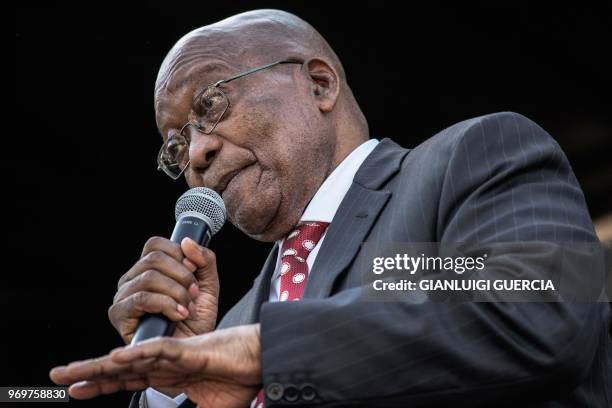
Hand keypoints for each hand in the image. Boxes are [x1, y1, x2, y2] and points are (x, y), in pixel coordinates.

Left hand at [50, 324, 261, 407]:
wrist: (262, 360)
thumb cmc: (240, 379)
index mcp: (169, 374)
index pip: (128, 379)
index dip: (102, 384)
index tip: (75, 390)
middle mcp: (165, 363)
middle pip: (121, 367)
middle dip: (89, 373)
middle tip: (57, 376)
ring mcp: (175, 355)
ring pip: (132, 357)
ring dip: (100, 364)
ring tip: (72, 371)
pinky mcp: (189, 351)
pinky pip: (159, 351)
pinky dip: (137, 353)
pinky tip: (116, 358)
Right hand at [109, 236, 219, 343]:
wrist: (191, 353)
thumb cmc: (196, 321)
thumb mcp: (207, 287)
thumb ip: (204, 261)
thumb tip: (187, 241)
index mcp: (148, 269)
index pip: (155, 245)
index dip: (178, 254)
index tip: (194, 271)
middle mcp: (131, 279)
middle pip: (153, 258)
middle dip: (181, 275)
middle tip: (194, 293)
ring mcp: (123, 296)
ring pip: (148, 277)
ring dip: (176, 292)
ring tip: (187, 307)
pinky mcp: (119, 314)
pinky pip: (142, 298)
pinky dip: (166, 304)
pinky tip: (179, 314)